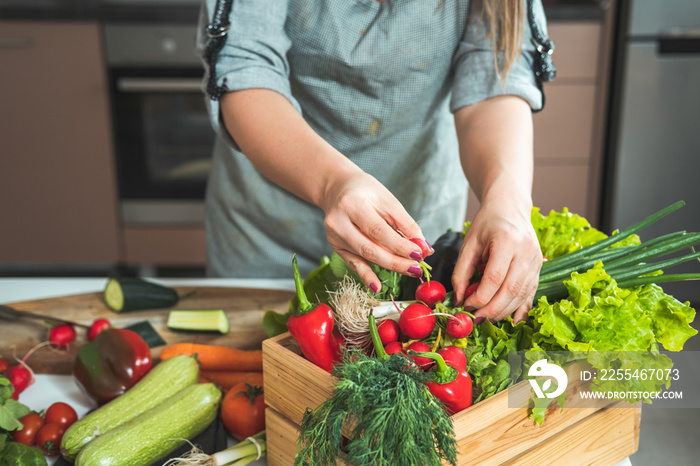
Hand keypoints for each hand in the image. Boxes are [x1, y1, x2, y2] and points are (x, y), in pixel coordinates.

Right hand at [321, 171, 430, 292]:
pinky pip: (353, 264)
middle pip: (369, 247)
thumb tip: (424, 248)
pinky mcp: (336, 246)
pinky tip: (377, 287)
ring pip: (364, 256)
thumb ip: (406, 224)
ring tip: (409, 271)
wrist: (338, 189)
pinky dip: (366, 276)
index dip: (399, 245)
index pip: (378, 231)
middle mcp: (338, 222)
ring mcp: (334, 236)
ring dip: (389, 267)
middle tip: (417, 268)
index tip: (419, 254)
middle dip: (396, 261)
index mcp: (351, 204)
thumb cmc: (366, 192)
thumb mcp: (388, 200)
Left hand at [451, 199, 541, 323]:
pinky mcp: (539, 268)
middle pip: (510, 290)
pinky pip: (531, 293)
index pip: (494, 278)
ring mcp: (536, 260)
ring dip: (504, 311)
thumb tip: (458, 298)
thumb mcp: (469, 243)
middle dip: (491, 309)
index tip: (465, 306)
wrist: (510, 208)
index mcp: (507, 240)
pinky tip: (512, 320)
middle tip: (476, 318)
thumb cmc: (487, 223)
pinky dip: (521, 309)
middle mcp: (526, 251)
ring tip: (486, 318)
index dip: (479, 297)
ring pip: (522, 295)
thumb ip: (462, 271)